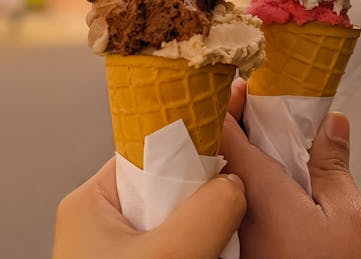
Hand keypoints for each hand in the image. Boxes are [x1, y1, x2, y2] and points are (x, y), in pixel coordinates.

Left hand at [53, 157, 245, 258]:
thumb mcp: (172, 255)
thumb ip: (210, 210)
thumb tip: (236, 185)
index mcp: (93, 203)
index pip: (147, 152)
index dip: (186, 146)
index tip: (224, 145)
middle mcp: (103, 224)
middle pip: (166, 187)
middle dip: (201, 193)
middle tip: (230, 197)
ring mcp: (121, 253)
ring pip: (176, 220)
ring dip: (204, 226)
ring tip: (226, 232)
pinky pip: (177, 247)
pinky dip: (200, 249)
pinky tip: (215, 255)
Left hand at [222, 79, 360, 258]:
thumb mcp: (351, 216)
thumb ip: (335, 166)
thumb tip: (331, 125)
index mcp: (262, 197)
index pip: (227, 137)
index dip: (229, 106)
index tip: (242, 86)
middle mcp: (243, 220)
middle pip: (227, 157)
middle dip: (239, 127)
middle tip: (257, 105)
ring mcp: (244, 242)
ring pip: (234, 184)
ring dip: (246, 156)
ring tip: (270, 138)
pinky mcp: (253, 255)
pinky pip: (242, 210)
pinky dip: (254, 184)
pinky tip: (275, 180)